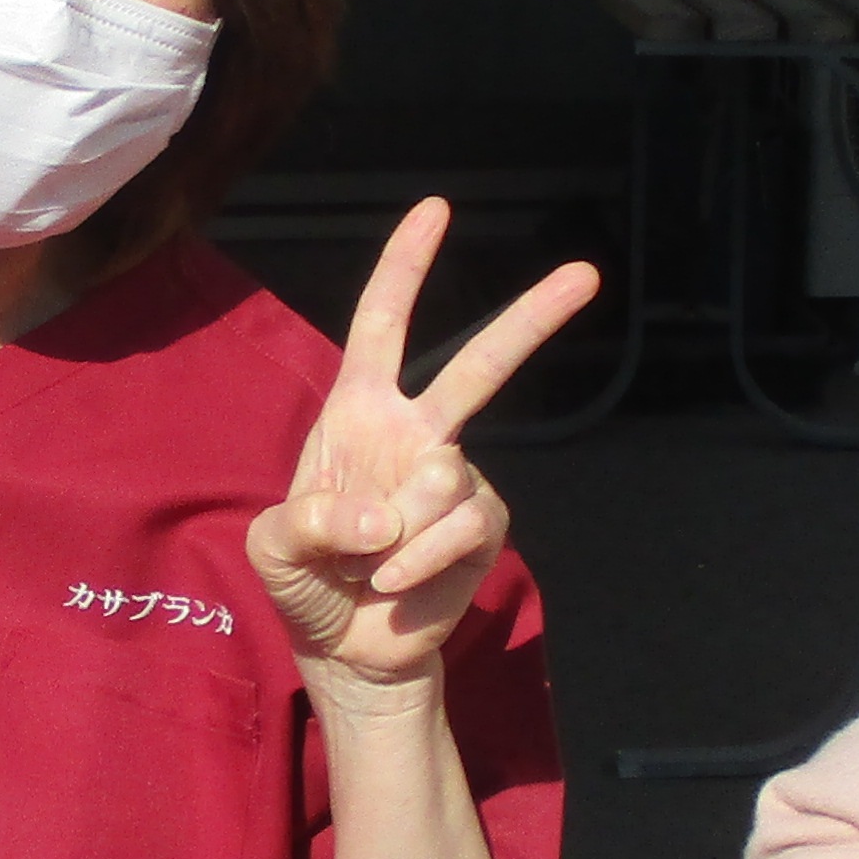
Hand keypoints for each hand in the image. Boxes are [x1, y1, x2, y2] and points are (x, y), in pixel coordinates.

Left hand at [246, 201, 601, 703]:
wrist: (346, 648)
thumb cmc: (306, 582)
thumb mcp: (272, 548)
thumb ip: (306, 522)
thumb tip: (382, 514)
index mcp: (360, 413)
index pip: (383, 325)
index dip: (406, 268)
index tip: (437, 210)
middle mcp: (417, 433)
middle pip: (477, 366)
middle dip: (531, 318)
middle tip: (586, 273)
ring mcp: (455, 479)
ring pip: (442, 478)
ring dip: (394, 531)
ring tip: (369, 564)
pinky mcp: (483, 527)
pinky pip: (458, 527)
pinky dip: (417, 560)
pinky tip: (396, 582)